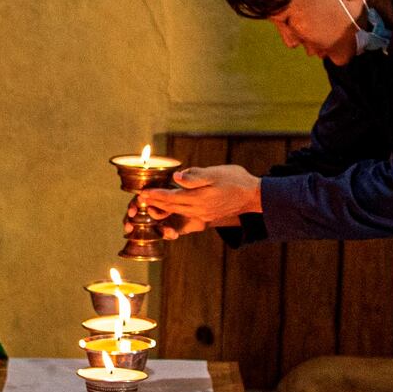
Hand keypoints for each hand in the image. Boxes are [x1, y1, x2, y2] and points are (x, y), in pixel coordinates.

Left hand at [138, 164, 261, 236]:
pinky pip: (186, 218)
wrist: (253, 196)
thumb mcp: (216, 173)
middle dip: (155, 202)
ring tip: (151, 203)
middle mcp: (198, 210)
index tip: (142, 192)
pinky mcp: (207, 218)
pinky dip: (175, 214)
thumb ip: (195, 176)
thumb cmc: (235, 180)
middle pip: (171, 207)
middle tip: (140, 198)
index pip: (171, 197)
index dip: (156, 195)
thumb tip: (176, 177)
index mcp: (199, 198)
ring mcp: (202, 216)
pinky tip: (170, 211)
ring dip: (163, 208)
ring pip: (177, 213)